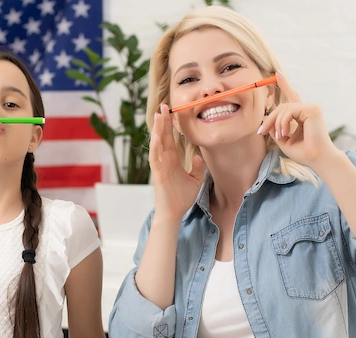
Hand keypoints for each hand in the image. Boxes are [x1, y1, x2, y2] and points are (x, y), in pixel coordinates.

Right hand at [149, 103, 205, 221]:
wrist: (174, 213)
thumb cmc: (181, 198)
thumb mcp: (195, 180)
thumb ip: (198, 168)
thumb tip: (200, 157)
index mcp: (171, 160)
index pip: (170, 139)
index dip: (171, 126)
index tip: (172, 112)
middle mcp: (164, 160)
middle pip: (163, 137)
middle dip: (163, 121)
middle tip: (164, 106)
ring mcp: (160, 166)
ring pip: (157, 144)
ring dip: (158, 129)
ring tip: (159, 115)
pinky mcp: (158, 173)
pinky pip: (155, 158)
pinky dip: (155, 147)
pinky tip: (156, 137)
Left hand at [259, 71, 339, 169]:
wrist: (318, 159)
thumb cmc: (304, 153)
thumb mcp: (284, 140)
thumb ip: (275, 129)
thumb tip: (265, 120)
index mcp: (302, 115)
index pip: (292, 97)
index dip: (285, 85)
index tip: (277, 74)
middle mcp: (307, 109)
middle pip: (282, 106)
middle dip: (270, 118)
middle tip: (261, 132)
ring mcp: (311, 108)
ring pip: (284, 108)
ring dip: (276, 123)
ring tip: (280, 136)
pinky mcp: (312, 109)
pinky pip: (289, 110)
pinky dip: (283, 122)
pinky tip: (285, 133)